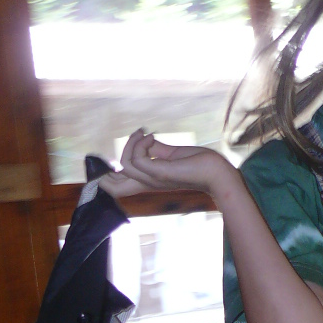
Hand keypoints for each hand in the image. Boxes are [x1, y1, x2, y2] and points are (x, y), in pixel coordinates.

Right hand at [99, 128, 234, 201]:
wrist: (216, 172)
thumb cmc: (197, 163)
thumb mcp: (169, 155)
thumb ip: (153, 150)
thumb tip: (141, 141)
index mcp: (148, 180)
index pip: (118, 188)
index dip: (106, 176)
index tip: (117, 153)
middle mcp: (148, 183)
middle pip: (112, 188)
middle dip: (106, 168)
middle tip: (132, 140)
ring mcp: (153, 179)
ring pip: (123, 164)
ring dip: (131, 143)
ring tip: (146, 135)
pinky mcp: (160, 173)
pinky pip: (136, 158)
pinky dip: (140, 143)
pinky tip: (152, 137)